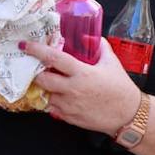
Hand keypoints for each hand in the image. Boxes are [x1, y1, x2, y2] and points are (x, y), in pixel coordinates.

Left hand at [21, 38, 141, 135]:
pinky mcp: (69, 118)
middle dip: (36, 73)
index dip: (36, 50)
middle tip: (37, 68)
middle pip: (42, 80)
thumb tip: (89, 36)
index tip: (25, 45)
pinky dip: (53, 101)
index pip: (53, 58)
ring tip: (52, 83)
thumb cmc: (121, 88)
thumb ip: (100, 46)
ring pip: (45, 95)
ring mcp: (69, 105)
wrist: (128, 115)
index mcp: (82, 73)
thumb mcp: (112, 62)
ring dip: (45, 88)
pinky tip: (60, 96)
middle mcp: (72, 89)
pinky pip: (52, 109)